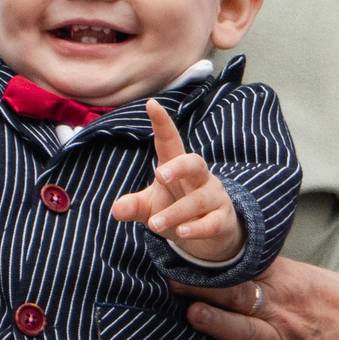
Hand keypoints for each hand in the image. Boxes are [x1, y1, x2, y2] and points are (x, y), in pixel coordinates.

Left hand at [109, 102, 243, 264]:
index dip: (162, 124)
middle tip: (160, 174)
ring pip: (198, 200)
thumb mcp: (151, 208)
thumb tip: (116, 210)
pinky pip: (212, 223)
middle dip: (179, 167)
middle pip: (194, 163)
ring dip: (176, 212)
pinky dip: (197, 228)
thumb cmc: (176, 210)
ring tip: (155, 224)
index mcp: (178, 168)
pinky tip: (182, 232)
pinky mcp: (222, 220)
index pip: (170, 143)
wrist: (210, 235)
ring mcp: (213, 198)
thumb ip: (134, 206)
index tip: (152, 104)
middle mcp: (199, 178)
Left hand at [172, 256, 338, 339]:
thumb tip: (227, 260)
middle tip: (173, 279)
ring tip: (193, 316)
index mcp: (287, 280)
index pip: (244, 265)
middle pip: (238, 294)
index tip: (183, 251)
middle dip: (204, 287)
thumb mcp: (309, 281)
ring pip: (244, 331)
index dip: (213, 259)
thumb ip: (269, 273)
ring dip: (218, 324)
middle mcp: (283, 309)